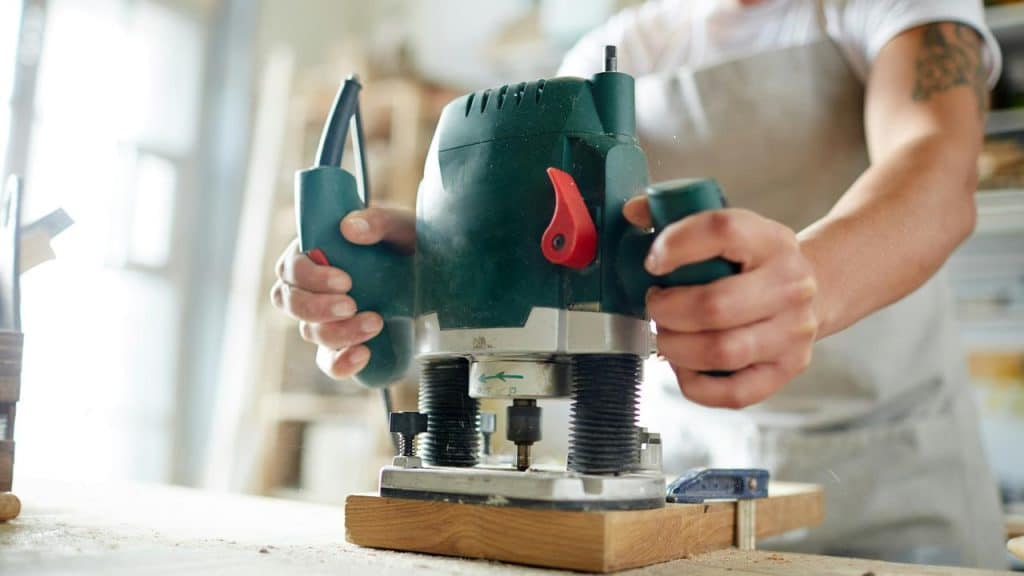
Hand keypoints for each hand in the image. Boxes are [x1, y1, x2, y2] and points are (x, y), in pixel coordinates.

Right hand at [270, 207, 414, 378]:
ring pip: (310, 332)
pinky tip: (364, 354)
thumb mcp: (404, 229)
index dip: (309, 277)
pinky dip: (340, 363)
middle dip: (316, 307)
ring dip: (338, 332)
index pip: (290, 268)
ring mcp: (327, 318)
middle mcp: (314, 287)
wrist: (439, 278)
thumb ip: (380, 221)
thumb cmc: (412, 245)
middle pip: (289, 302)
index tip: (344, 280)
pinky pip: (329, 362)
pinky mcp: (344, 344)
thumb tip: (349, 227)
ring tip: (375, 323)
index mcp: (317, 253)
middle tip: (351, 305)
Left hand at [624, 198, 818, 408]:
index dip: (676, 244)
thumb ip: (675, 216)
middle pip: (716, 305)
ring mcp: (793, 333)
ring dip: (676, 347)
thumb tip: (633, 212)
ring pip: (721, 352)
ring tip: (666, 335)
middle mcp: (791, 286)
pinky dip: (695, 383)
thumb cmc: (752, 264)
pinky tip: (685, 364)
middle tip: (654, 305)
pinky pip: (731, 392)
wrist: (812, 292)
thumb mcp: (729, 230)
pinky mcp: (785, 371)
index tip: (653, 261)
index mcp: (772, 240)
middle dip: (667, 310)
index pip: (723, 230)